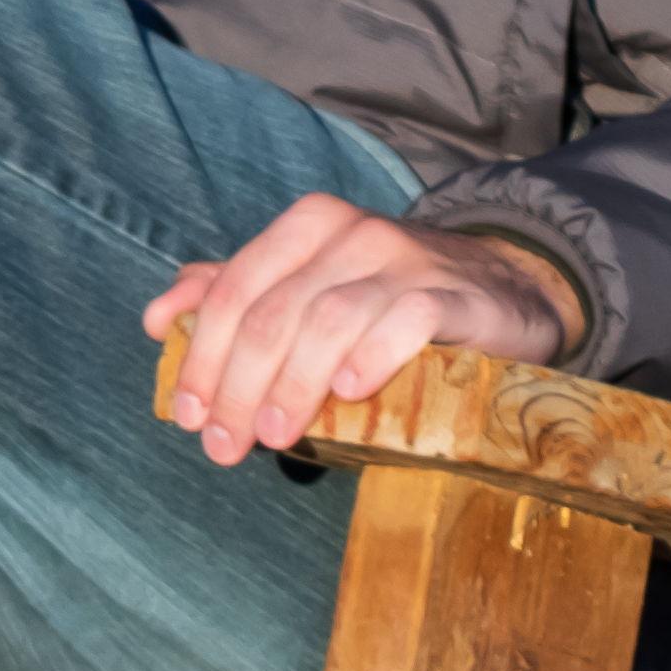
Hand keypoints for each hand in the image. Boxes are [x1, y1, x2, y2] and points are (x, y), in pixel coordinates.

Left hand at [143, 193, 582, 468]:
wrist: (508, 290)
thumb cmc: (391, 300)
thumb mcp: (312, 288)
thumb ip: (237, 296)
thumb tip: (162, 316)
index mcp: (308, 225)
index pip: (234, 289)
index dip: (203, 357)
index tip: (187, 417)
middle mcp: (353, 232)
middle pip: (273, 312)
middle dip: (238, 385)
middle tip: (225, 444)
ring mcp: (406, 259)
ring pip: (329, 319)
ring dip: (292, 384)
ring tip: (276, 435)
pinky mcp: (456, 295)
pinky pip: (405, 321)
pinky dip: (370, 357)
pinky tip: (349, 393)